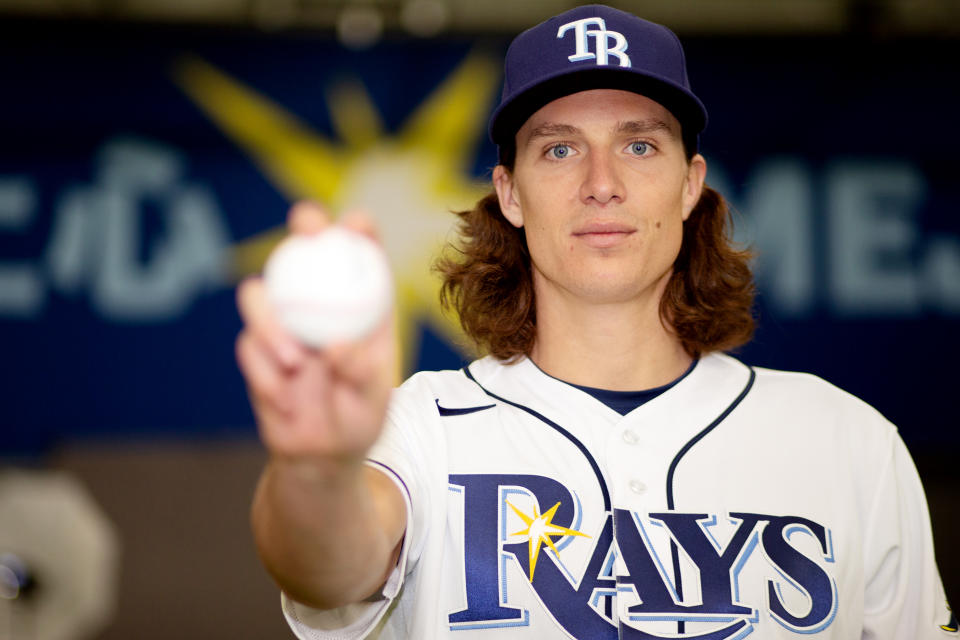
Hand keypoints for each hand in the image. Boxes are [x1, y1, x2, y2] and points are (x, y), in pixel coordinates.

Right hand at [236, 201, 395, 468]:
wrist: (321, 456)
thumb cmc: (358, 420)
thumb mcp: (372, 402)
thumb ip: (361, 374)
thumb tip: (336, 345)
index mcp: (359, 310)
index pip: (361, 260)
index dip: (359, 232)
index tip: (357, 222)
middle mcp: (318, 307)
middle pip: (305, 253)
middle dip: (305, 228)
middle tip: (307, 232)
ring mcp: (282, 326)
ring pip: (261, 295)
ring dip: (270, 319)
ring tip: (293, 361)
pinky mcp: (256, 352)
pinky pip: (248, 347)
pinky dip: (264, 373)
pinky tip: (283, 400)